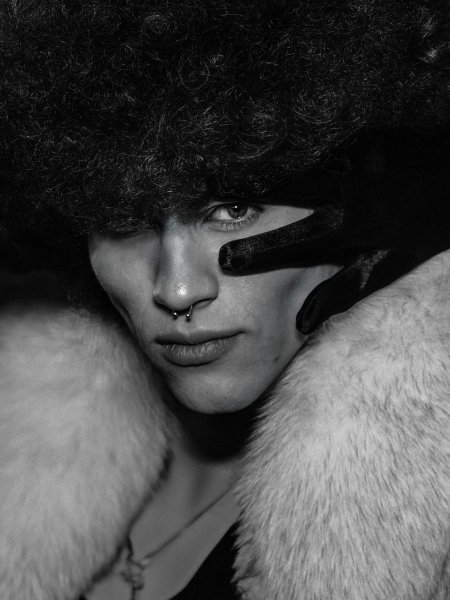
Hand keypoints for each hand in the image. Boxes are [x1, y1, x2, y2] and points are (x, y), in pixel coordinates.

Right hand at [219, 131, 449, 332]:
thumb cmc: (426, 229)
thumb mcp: (388, 265)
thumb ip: (342, 290)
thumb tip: (303, 321)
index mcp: (347, 225)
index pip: (292, 241)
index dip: (258, 252)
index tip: (227, 259)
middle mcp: (343, 187)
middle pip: (283, 187)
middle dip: (246, 186)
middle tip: (211, 184)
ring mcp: (352, 154)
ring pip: (302, 162)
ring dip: (277, 167)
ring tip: (243, 166)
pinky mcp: (364, 131)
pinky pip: (328, 144)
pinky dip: (315, 153)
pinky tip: (305, 152)